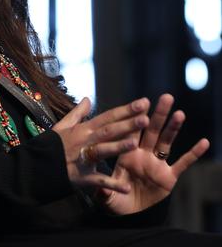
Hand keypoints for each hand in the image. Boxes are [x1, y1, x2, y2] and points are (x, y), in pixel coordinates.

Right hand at [53, 97, 149, 192]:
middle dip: (127, 124)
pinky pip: (98, 181)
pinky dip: (111, 185)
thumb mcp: (62, 126)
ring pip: (102, 151)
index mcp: (82, 129)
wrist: (37, 166)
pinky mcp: (82, 177)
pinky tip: (127, 187)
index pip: (107, 117)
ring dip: (118, 148)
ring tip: (135, 143)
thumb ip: (77, 113)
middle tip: (145, 118)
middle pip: (108, 131)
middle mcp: (85, 141)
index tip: (143, 103)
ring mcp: (83, 159)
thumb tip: (88, 99)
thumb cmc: (52, 145)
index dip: (125, 110)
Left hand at [96, 94, 209, 214]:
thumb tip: (102, 190)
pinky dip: (193, 154)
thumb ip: (105, 191)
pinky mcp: (168, 177)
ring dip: (173, 128)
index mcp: (126, 153)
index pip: (131, 132)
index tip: (141, 103)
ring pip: (166, 142)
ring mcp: (156, 164)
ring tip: (180, 114)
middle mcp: (142, 154)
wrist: (125, 207)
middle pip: (152, 131)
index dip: (135, 119)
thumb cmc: (113, 194)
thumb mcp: (106, 193)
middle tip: (165, 97)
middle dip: (158, 115)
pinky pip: (182, 163)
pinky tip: (204, 142)